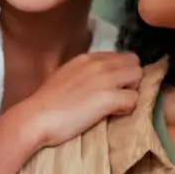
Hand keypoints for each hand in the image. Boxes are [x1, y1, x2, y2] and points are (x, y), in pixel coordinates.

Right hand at [16, 52, 142, 148]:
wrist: (36, 117)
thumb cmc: (46, 103)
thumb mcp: (65, 76)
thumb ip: (83, 73)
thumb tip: (95, 81)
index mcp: (86, 58)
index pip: (119, 56)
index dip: (120, 72)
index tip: (113, 86)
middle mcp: (98, 63)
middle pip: (133, 62)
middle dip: (130, 79)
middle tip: (118, 96)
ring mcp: (105, 79)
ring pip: (138, 77)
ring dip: (131, 92)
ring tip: (116, 105)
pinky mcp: (109, 97)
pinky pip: (134, 99)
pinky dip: (127, 108)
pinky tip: (113, 114)